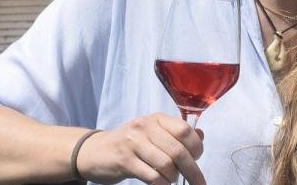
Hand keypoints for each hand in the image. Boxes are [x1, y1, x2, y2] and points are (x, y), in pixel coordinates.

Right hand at [77, 113, 205, 184]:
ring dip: (174, 178)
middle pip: (178, 150)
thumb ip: (176, 134)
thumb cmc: (131, 143)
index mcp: (156, 119)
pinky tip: (162, 184)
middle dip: (191, 170)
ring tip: (172, 180)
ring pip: (166, 165)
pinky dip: (162, 184)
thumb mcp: (153, 133)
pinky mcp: (124, 160)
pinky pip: (152, 176)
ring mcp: (133, 143)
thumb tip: (200, 136)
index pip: (184, 130)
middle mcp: (145, 127)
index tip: (197, 158)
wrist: (96, 151)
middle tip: (198, 181)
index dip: (196, 147)